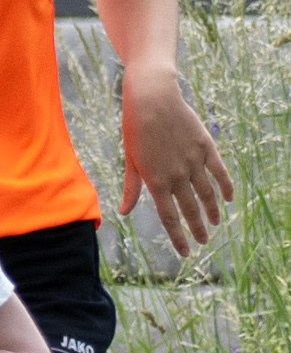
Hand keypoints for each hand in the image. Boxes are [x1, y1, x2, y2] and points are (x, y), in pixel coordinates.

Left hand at [120, 63, 233, 256]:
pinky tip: (229, 198)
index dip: (178, 238)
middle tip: (203, 242)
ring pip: (207, 194)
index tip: (185, 252)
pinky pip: (219, 172)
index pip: (169, 219)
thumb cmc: (136, 129)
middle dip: (198, 229)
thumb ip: (131, 188)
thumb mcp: (130, 160)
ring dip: (212, 212)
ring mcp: (193, 162)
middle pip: (190, 210)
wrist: (152, 99)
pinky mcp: (205, 147)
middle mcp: (176, 175)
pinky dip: (225, 186)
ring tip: (216, 224)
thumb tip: (123, 212)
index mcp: (156, 182)